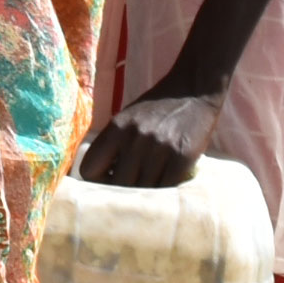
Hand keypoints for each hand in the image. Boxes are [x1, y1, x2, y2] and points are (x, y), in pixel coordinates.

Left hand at [75, 91, 223, 188]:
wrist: (194, 90)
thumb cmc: (156, 108)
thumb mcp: (127, 119)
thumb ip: (114, 145)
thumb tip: (102, 178)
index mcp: (116, 128)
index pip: (89, 169)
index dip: (97, 181)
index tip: (109, 181)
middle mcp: (135, 137)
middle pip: (118, 184)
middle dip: (122, 191)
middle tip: (132, 188)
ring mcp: (160, 147)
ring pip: (144, 189)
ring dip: (146, 192)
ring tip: (150, 186)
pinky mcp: (183, 155)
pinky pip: (168, 186)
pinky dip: (166, 189)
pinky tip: (166, 181)